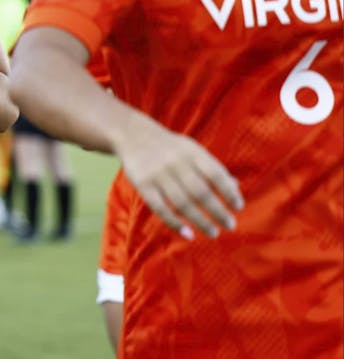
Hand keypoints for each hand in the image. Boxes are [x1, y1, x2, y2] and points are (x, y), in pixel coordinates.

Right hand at [115, 127, 242, 239]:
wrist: (132, 136)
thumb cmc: (170, 147)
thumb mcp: (192, 149)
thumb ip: (211, 167)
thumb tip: (235, 186)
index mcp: (192, 152)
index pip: (215, 174)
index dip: (229, 192)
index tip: (238, 207)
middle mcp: (176, 163)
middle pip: (200, 192)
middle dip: (218, 211)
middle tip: (230, 225)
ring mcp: (158, 174)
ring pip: (182, 203)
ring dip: (200, 221)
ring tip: (213, 232)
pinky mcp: (143, 185)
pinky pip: (160, 208)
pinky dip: (175, 223)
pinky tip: (188, 234)